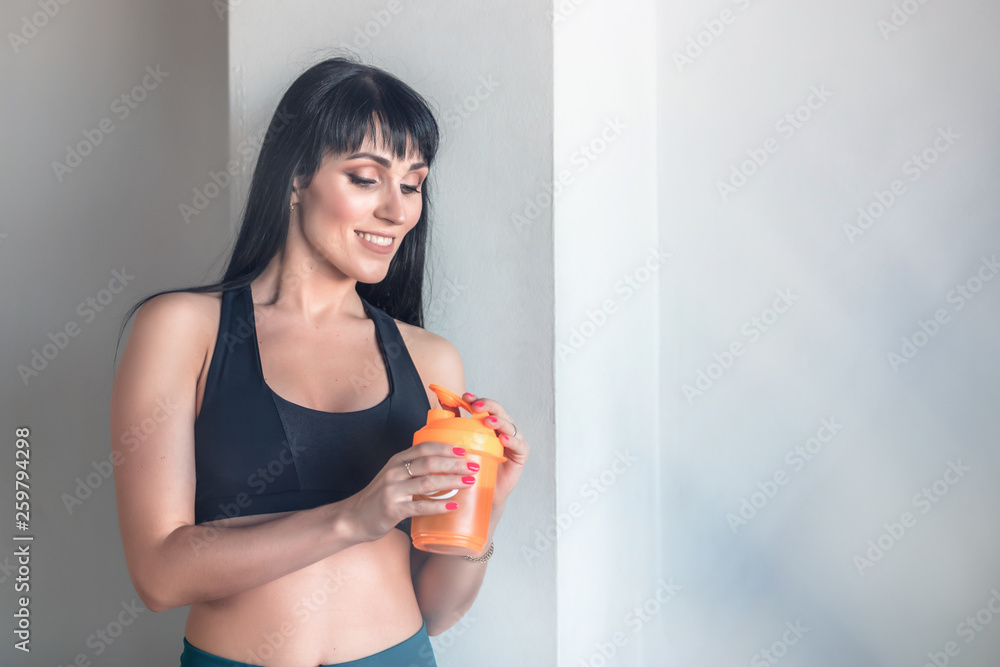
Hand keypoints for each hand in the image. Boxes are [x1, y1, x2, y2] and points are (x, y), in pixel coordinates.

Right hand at [343, 441, 475, 542]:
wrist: (353, 518)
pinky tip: (453, 505)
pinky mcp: (393, 509)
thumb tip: (445, 466)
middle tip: (473, 467)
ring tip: (469, 482)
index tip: (464, 450)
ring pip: (428, 482)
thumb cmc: (379, 498)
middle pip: (430, 462)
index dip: (446, 447)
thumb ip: (414, 469)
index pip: (424, 447)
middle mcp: (394, 472)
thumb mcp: (394, 476)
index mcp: (397, 461)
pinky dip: (439, 505)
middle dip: (454, 463)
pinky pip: (421, 506)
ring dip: (452, 481)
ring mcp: (393, 490)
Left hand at [462, 391, 527, 509]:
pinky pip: (519, 444)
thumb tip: (442, 401)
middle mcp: (502, 428)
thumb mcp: (461, 442)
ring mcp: (513, 440)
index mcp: (489, 423)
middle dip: (487, 405)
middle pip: (498, 411)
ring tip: (488, 421)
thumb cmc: (472, 467)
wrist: (483, 492)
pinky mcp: (520, 454)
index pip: (485, 406)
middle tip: (475, 406)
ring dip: (499, 421)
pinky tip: (502, 439)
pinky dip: (511, 440)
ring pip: (509, 424)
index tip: (465, 397)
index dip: (477, 399)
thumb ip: (455, 422)